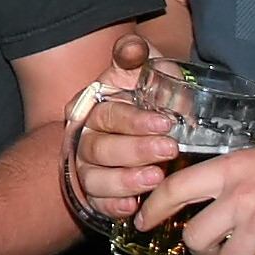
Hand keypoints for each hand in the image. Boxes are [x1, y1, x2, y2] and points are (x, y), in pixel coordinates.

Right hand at [71, 32, 178, 220]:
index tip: (165, 123)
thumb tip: (132, 47)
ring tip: (155, 179)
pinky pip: (97, 204)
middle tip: (169, 150)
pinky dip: (113, 207)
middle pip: (100, 149)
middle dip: (135, 151)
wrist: (147, 128)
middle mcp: (85, 139)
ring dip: (124, 181)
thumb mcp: (142, 70)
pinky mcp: (96, 195)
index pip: (108, 115)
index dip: (134, 121)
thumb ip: (136, 55)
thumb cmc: (145, 98)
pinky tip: (133, 206)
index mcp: (93, 107)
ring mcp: (88, 169)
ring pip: (95, 179)